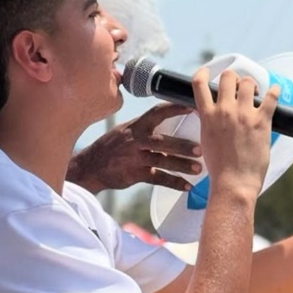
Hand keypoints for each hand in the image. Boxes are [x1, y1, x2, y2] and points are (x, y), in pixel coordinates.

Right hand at [66, 103, 199, 192]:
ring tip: (198, 169)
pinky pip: (157, 179)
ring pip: (161, 161)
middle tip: (201, 147)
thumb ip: (146, 127)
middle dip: (182, 145)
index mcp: (136, 126)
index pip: (157, 113)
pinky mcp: (135, 175)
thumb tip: (170, 120)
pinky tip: (187, 186)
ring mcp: (135, 159)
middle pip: (162, 141)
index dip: (175, 108)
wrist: (91, 166)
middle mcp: (136, 141)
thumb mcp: (126, 130)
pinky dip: (173, 183)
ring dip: (181, 165)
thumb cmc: (112, 146)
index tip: (193, 106)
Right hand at [193, 68, 278, 198]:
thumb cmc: (220, 168)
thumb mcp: (206, 140)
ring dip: (251, 85)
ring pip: (248, 82)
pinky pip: (271, 97)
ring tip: (255, 93)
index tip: (207, 72)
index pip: (199, 84)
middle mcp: (224, 111)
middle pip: (228, 77)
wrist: (233, 183)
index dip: (203, 72)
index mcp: (207, 116)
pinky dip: (274, 91)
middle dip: (233, 78)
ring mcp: (244, 115)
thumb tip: (212, 114)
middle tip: (238, 88)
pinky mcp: (261, 121)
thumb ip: (208, 123)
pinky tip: (274, 91)